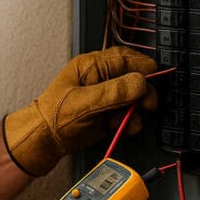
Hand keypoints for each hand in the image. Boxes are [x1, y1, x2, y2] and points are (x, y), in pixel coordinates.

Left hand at [3, 46, 156, 175]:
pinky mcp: (106, 115)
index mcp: (91, 66)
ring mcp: (104, 98)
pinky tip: (121, 127)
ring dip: (135, 110)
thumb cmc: (53, 117)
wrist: (43, 141)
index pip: (125, 58)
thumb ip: (114, 91)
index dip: (143, 67)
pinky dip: (129, 122)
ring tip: (128, 119)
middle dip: (142, 91)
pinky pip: (127, 115)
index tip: (156, 78)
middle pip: (133, 78)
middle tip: (146, 104)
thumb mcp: (85, 102)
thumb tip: (140, 82)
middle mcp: (100, 79)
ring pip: (132, 98)